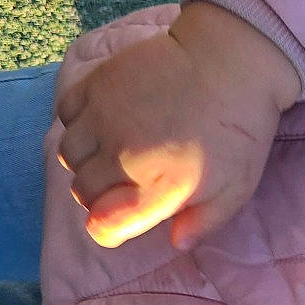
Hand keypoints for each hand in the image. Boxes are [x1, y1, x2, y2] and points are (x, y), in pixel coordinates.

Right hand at [55, 2, 300, 250]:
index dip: (107, 229)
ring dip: (85, 160)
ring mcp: (105, 117)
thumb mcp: (237, 188)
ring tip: (111, 151)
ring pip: (69, 154)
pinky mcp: (97, 83)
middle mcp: (123, 156)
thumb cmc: (240, 129)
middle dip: (98, 194)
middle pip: (83, 190)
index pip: (103, 225)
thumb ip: (204, 222)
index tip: (117, 220)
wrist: (231, 60)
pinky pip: (65, 113)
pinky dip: (76, 122)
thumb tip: (176, 243)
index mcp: (158, 187)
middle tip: (122, 182)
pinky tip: (102, 120)